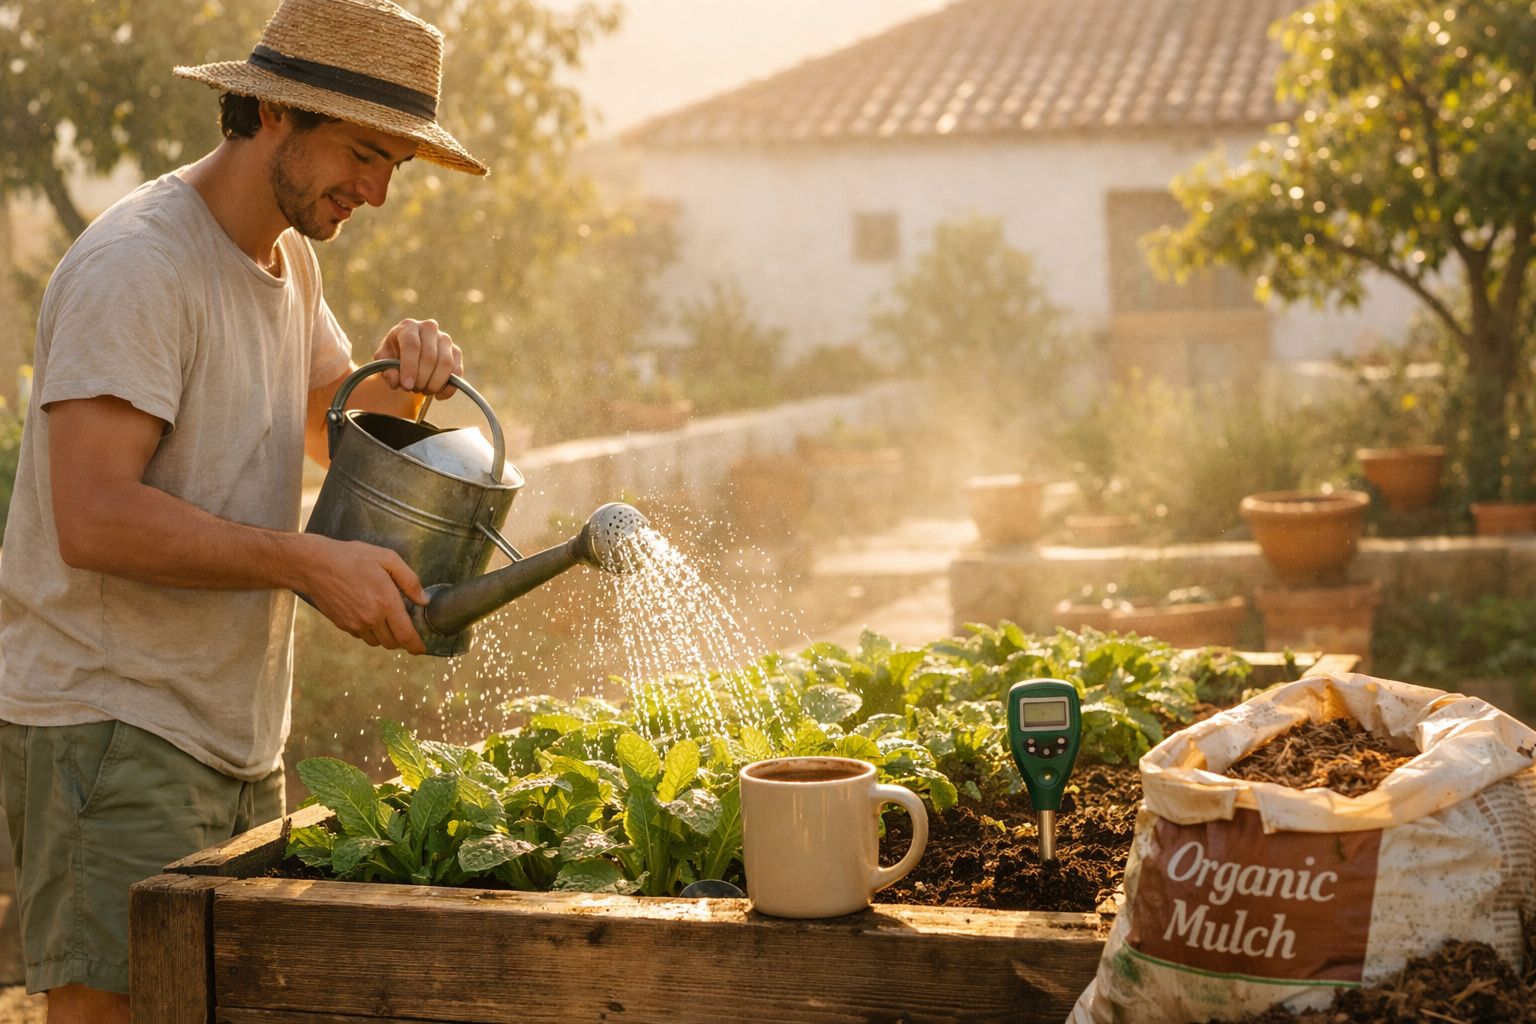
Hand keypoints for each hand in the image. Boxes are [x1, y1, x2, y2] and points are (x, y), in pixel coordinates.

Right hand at [299, 536, 428, 653]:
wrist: (315, 565)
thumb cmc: (352, 558)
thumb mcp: (387, 559)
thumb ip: (410, 580)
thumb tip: (424, 600)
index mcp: (386, 603)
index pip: (405, 635)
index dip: (416, 646)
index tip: (421, 649)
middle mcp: (371, 618)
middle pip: (392, 643)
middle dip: (401, 640)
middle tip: (404, 627)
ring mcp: (355, 624)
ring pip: (376, 642)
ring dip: (384, 636)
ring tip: (386, 619)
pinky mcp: (342, 625)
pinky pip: (361, 636)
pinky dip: (368, 631)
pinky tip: (368, 614)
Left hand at [374, 318, 461, 399]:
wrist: (409, 352)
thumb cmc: (394, 355)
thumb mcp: (384, 361)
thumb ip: (387, 370)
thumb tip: (397, 380)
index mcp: (408, 326)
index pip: (412, 345)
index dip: (410, 367)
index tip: (407, 386)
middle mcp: (429, 328)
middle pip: (430, 356)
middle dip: (422, 379)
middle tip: (414, 389)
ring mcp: (445, 339)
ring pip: (445, 363)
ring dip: (435, 383)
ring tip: (424, 390)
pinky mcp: (456, 352)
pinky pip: (457, 372)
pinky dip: (449, 387)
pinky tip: (438, 395)